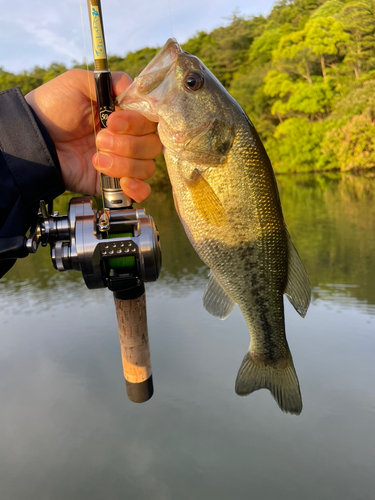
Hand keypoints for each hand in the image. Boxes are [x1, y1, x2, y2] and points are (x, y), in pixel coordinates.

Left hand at [25, 69, 161, 201]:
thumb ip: (110, 81)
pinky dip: (137, 188)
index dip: (137, 122)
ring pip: (147, 167)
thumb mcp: (77, 83)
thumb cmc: (53, 109)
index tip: (113, 120)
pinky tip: (122, 182)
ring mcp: (123, 163)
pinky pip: (142, 191)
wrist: (36, 141)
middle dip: (127, 144)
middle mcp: (128, 139)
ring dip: (123, 163)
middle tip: (99, 139)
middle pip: (153, 145)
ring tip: (95, 159)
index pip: (151, 121)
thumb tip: (138, 90)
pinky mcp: (115, 184)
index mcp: (124, 116)